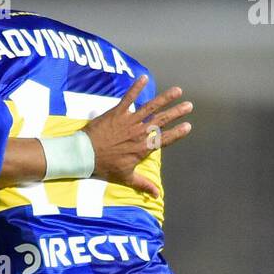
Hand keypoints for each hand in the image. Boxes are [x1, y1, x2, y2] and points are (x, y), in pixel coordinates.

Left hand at [83, 74, 192, 198]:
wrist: (84, 155)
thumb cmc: (104, 167)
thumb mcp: (125, 177)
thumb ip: (143, 184)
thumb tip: (157, 196)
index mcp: (143, 148)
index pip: (165, 139)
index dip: (178, 133)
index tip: (189, 126)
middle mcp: (139, 132)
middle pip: (162, 120)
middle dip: (177, 112)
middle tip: (189, 105)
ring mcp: (129, 121)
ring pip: (151, 107)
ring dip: (164, 98)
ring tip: (177, 90)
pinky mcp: (117, 112)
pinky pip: (128, 98)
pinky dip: (136, 87)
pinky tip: (144, 77)